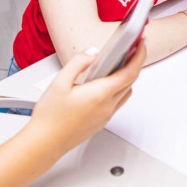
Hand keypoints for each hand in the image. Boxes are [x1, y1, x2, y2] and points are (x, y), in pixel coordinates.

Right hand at [28, 38, 145, 152]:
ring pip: (125, 92)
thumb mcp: (59, 82)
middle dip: (135, 62)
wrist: (45, 143)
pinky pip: (117, 102)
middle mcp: (107, 106)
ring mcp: (105, 115)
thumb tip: (92, 52)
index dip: (140, 55)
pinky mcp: (101, 122)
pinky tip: (105, 83)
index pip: (130, 72)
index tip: (142, 43)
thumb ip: (78, 63)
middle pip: (131, 81)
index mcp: (100, 94)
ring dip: (127, 77)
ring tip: (120, 63)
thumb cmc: (50, 118)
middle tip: (133, 48)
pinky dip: (118, 89)